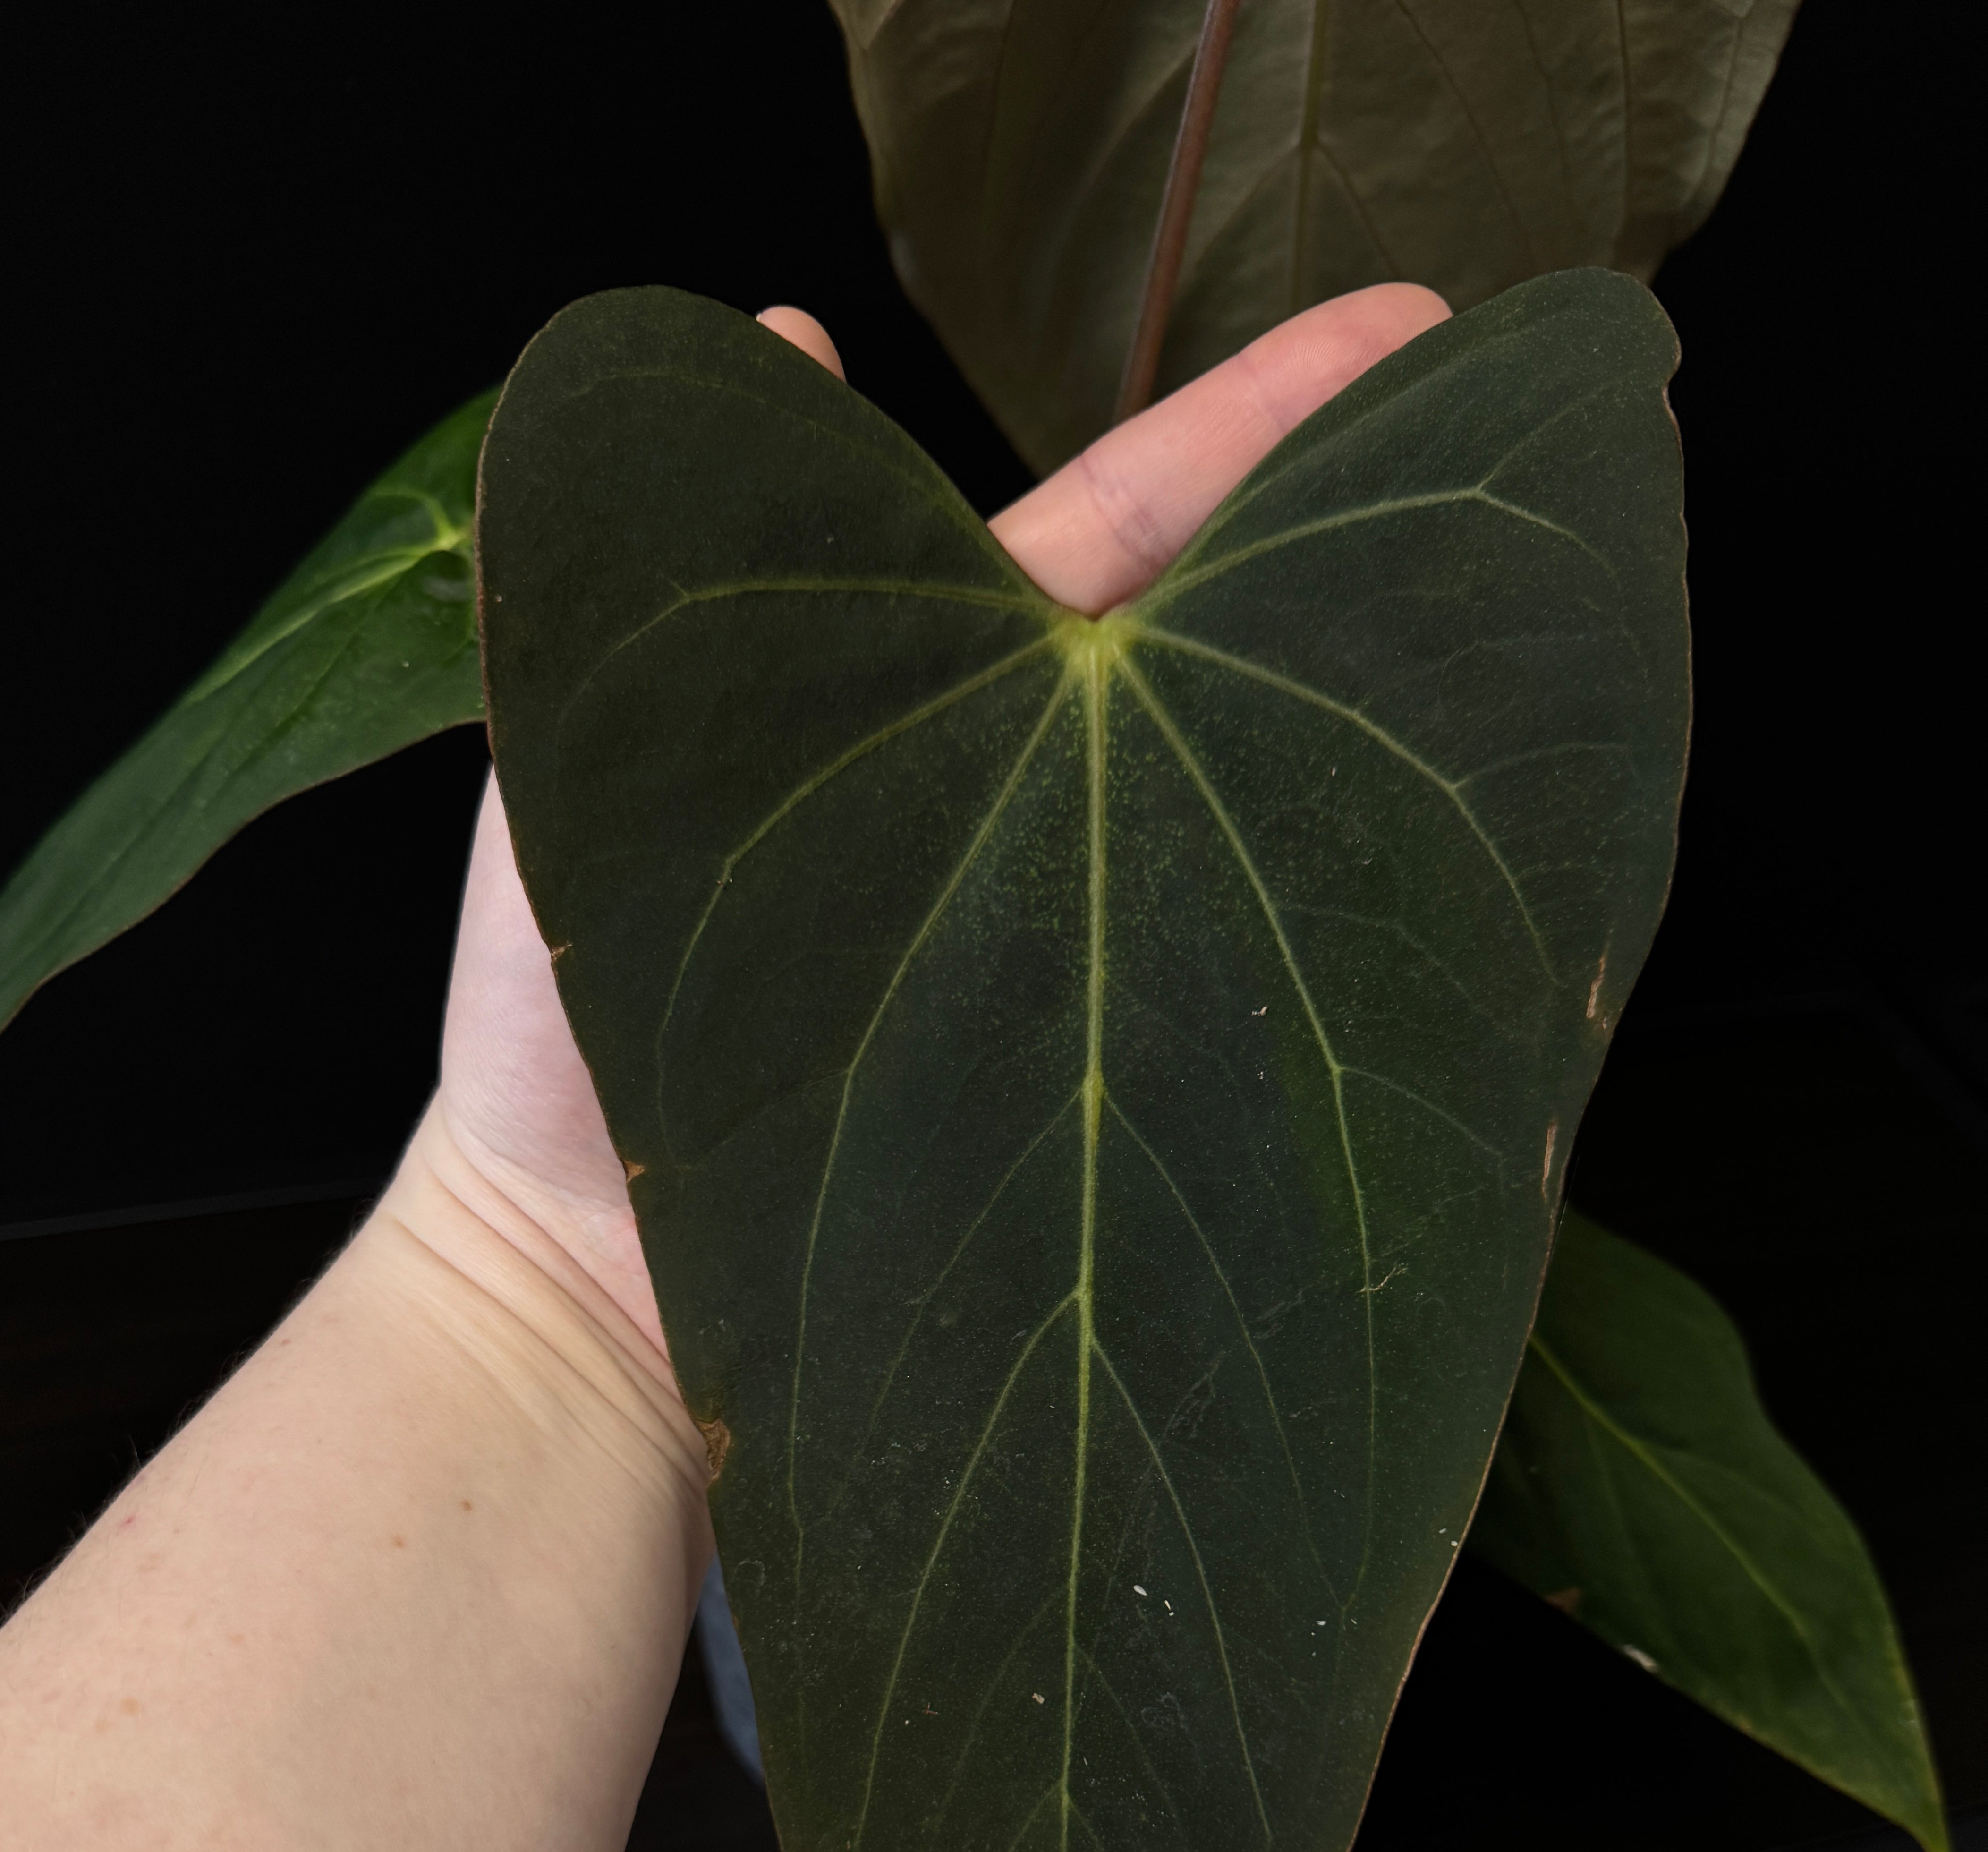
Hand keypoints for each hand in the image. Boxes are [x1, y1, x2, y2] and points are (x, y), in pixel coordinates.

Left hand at [433, 283, 1449, 1349]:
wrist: (577, 1287)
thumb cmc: (557, 1030)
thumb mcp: (602, 759)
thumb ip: (698, 560)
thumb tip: (783, 330)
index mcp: (931, 702)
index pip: (1118, 527)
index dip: (1251, 429)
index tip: (1401, 327)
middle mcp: (1042, 808)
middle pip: (1225, 640)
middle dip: (1356, 522)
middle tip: (1505, 405)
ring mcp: (1094, 941)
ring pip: (1260, 795)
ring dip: (1380, 697)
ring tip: (1530, 588)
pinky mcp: (1127, 1083)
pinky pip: (1256, 970)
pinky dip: (1346, 897)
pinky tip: (1458, 817)